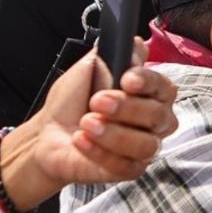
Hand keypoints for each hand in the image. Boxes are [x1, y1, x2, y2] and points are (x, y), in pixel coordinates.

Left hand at [0, 39, 177, 209]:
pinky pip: (127, 166)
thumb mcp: (89, 68)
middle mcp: (155, 120)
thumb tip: (136, 42)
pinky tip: (82, 141)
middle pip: (159, 116)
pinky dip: (102, 153)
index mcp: (151, 93)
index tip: (127, 79)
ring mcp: (145, 146)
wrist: (48, 132)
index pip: (164, 86)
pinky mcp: (131, 169)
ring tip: (86, 123)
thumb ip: (115, 55)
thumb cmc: (74, 100)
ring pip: (147, 144)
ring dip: (115, 134)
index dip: (149, 82)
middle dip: (127, 108)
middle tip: (97, 101)